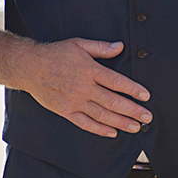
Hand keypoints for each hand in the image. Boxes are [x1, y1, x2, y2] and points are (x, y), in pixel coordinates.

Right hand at [15, 38, 151, 136]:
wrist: (29, 67)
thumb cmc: (55, 54)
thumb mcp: (78, 44)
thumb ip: (101, 47)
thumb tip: (120, 47)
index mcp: (89, 70)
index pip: (117, 82)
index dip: (133, 90)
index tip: (145, 96)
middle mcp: (84, 88)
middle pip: (113, 102)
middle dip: (133, 111)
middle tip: (147, 117)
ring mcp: (75, 101)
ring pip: (102, 115)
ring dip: (121, 122)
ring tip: (136, 127)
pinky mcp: (66, 111)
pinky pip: (86, 123)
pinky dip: (100, 129)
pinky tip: (112, 132)